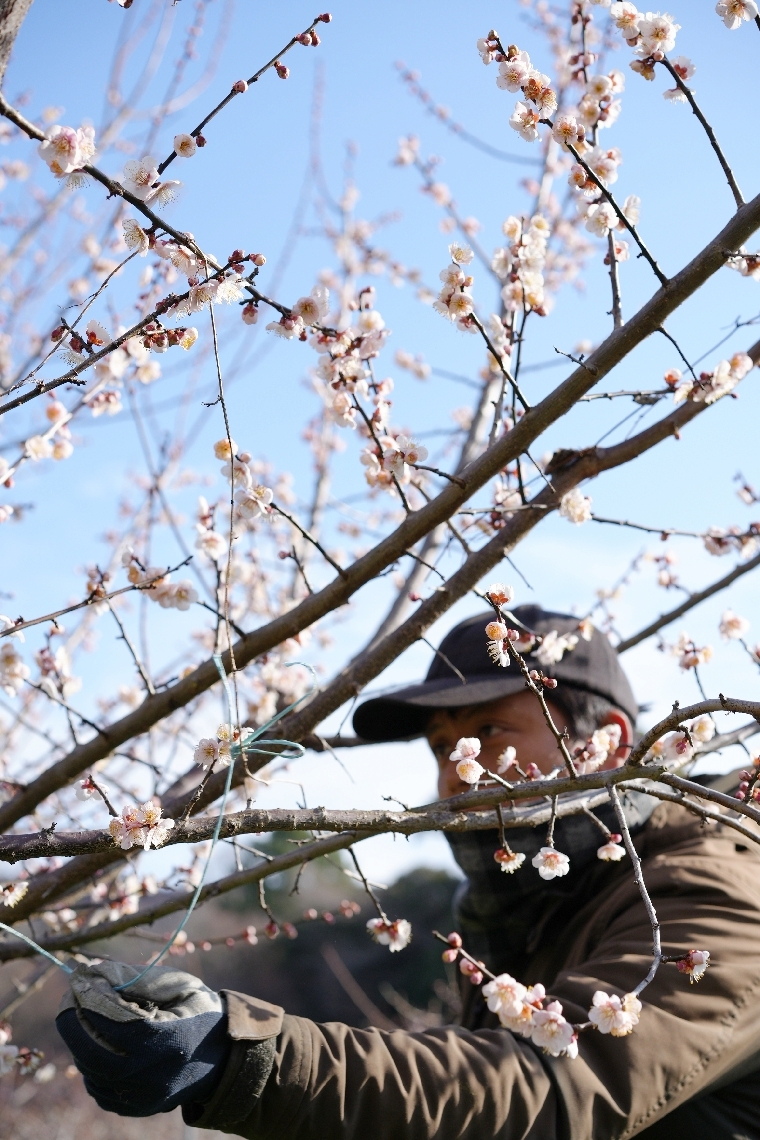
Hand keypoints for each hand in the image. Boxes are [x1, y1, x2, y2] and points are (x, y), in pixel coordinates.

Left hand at [56, 960, 229, 1116]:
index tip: (79, 977)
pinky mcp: (137, 1108)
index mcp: (167, 1039)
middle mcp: (152, 1075)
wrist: (222, 1056)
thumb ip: (137, 977)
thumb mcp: (179, 984)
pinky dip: (90, 1064)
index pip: (111, 1020)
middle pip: (91, 1052)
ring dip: (79, 1041)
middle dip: (71, 1021)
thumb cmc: (199, 1011)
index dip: (90, 997)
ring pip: (90, 1071)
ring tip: (83, 1016)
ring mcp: (143, 1096)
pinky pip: (98, 1088)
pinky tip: (96, 1043)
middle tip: (69, 997)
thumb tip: (94, 971)